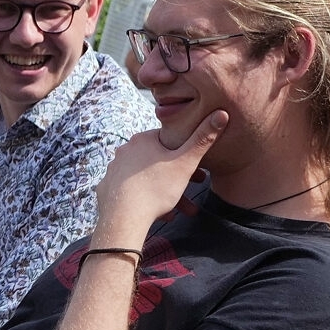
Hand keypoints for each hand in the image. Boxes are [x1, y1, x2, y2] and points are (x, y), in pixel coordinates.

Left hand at [89, 113, 227, 246]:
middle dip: (179, 180)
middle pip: (159, 163)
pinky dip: (147, 200)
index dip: (186, 156)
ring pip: (148, 179)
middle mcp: (125, 150)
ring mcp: (115, 169)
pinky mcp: (108, 187)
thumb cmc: (156, 188)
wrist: (124, 216)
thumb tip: (221, 113)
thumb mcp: (185, 163)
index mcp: (143, 140)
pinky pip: (133, 191)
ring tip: (180, 211)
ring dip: (166, 194)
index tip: (199, 172)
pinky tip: (159, 214)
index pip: (169, 142)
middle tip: (193, 192)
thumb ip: (203, 140)